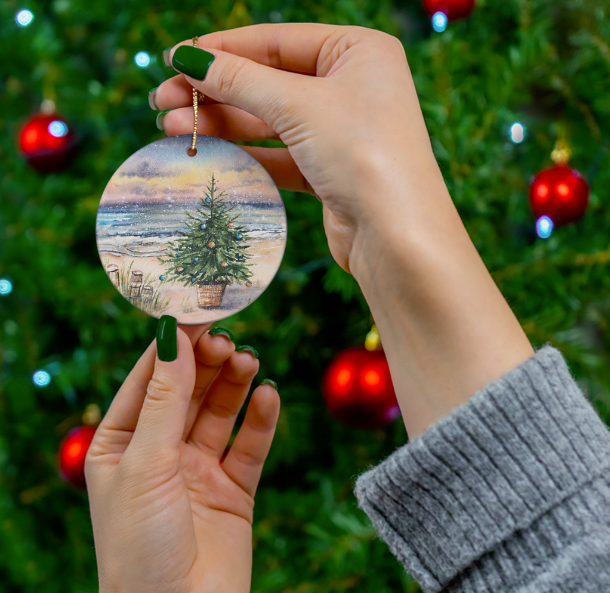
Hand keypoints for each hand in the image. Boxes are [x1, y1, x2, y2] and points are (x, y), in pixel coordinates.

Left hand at [85, 322, 279, 592]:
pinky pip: (250, 445)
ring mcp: (198, 470)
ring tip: (248, 361)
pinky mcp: (234, 489)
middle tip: (228, 339)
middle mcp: (160, 453)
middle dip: (207, 364)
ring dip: (235, 384)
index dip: (173, 346)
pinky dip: (261, 419)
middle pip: (188, 391)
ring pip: (220, 412)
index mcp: (121, 444)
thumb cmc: (139, 546)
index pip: (148, 380)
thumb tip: (173, 336)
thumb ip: (165, 399)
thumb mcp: (145, 463)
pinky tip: (268, 396)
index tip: (197, 313)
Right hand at [152, 23, 441, 272]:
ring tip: (171, 128)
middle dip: (215, 91)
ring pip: (271, 120)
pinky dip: (246, 154)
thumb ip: (241, 80)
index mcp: (358, 51)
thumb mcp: (299, 105)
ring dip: (223, 124)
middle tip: (162, 101)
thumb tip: (188, 58)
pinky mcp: (331, 171)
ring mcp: (342, 131)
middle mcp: (353, 87)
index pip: (277, 41)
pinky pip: (280, 155)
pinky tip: (208, 152)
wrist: (396, 236)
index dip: (222, 50)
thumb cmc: (362, 153)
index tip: (174, 59)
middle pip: (269, 81)